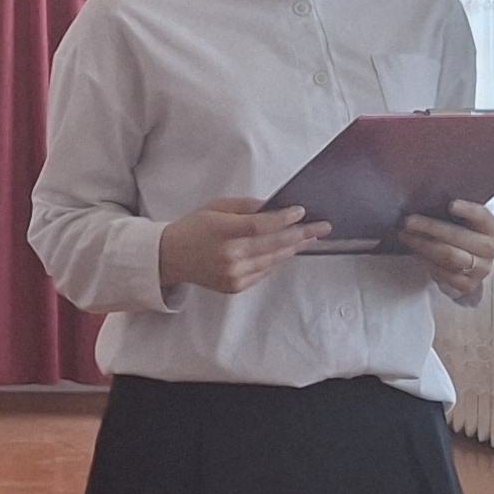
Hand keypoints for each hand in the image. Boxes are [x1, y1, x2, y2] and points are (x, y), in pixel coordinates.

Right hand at [158, 198, 321, 298]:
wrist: (171, 257)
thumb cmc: (194, 228)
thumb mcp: (216, 207)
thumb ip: (246, 206)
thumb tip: (274, 207)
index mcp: (223, 231)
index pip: (261, 226)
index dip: (284, 219)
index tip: (301, 212)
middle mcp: (229, 256)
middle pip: (274, 244)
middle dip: (301, 234)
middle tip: (322, 228)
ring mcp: (233, 274)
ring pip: (273, 260)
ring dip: (293, 248)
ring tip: (310, 238)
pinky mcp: (235, 286)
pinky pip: (264, 271)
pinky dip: (276, 260)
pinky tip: (286, 250)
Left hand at [397, 196, 493, 305]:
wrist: (471, 262)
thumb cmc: (462, 235)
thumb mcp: (463, 220)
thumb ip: (452, 211)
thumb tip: (426, 200)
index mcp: (491, 228)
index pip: (481, 216)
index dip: (467, 210)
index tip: (451, 205)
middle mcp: (489, 248)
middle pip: (458, 236)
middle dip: (430, 227)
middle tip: (409, 221)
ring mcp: (481, 269)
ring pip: (449, 256)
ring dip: (424, 245)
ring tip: (406, 236)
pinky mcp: (468, 285)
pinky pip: (444, 274)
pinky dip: (427, 262)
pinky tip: (416, 252)